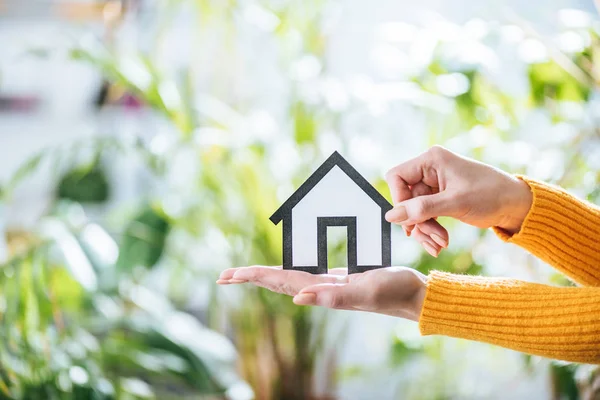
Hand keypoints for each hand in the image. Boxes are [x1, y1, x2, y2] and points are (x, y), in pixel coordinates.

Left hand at [217, 266, 426, 321]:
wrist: (413, 296)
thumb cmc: (394, 291)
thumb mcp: (365, 291)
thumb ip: (334, 296)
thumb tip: (298, 299)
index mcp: (321, 291)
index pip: (279, 281)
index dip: (254, 276)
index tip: (229, 275)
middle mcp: (320, 290)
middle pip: (276, 281)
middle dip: (249, 278)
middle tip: (222, 276)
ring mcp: (327, 286)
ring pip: (288, 278)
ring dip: (265, 275)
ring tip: (244, 274)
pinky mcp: (338, 280)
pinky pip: (305, 273)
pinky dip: (289, 270)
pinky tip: (286, 270)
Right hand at [385, 146, 532, 255]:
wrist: (516, 205)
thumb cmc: (491, 196)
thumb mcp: (455, 203)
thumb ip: (421, 209)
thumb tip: (391, 216)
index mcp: (432, 160)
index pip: (397, 177)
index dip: (399, 200)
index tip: (411, 220)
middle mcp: (430, 169)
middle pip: (406, 198)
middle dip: (418, 222)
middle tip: (433, 238)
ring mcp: (435, 185)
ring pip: (414, 211)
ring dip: (425, 230)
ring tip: (440, 244)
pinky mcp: (440, 198)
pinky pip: (424, 216)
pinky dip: (430, 231)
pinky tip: (440, 244)